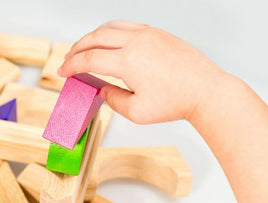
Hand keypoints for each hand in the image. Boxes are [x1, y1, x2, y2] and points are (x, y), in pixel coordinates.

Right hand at [58, 20, 230, 123]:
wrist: (205, 90)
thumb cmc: (175, 102)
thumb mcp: (137, 112)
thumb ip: (113, 100)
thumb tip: (103, 90)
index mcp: (128, 61)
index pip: (89, 60)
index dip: (71, 66)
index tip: (62, 72)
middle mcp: (136, 42)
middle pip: (95, 39)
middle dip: (76, 49)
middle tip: (67, 60)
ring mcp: (148, 34)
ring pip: (109, 28)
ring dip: (91, 37)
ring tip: (84, 49)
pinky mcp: (157, 33)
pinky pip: (126, 25)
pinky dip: (110, 32)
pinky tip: (108, 42)